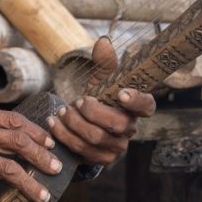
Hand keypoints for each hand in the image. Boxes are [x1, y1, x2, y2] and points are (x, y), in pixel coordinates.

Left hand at [48, 36, 155, 165]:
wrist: (82, 121)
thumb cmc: (97, 96)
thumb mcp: (101, 78)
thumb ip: (104, 61)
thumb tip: (103, 42)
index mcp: (136, 108)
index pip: (146, 106)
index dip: (136, 101)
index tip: (121, 93)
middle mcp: (130, 129)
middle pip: (115, 124)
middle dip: (92, 112)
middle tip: (76, 101)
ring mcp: (117, 147)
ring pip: (95, 137)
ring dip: (74, 123)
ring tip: (62, 111)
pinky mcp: (101, 159)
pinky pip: (82, 150)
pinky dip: (64, 135)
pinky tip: (54, 124)